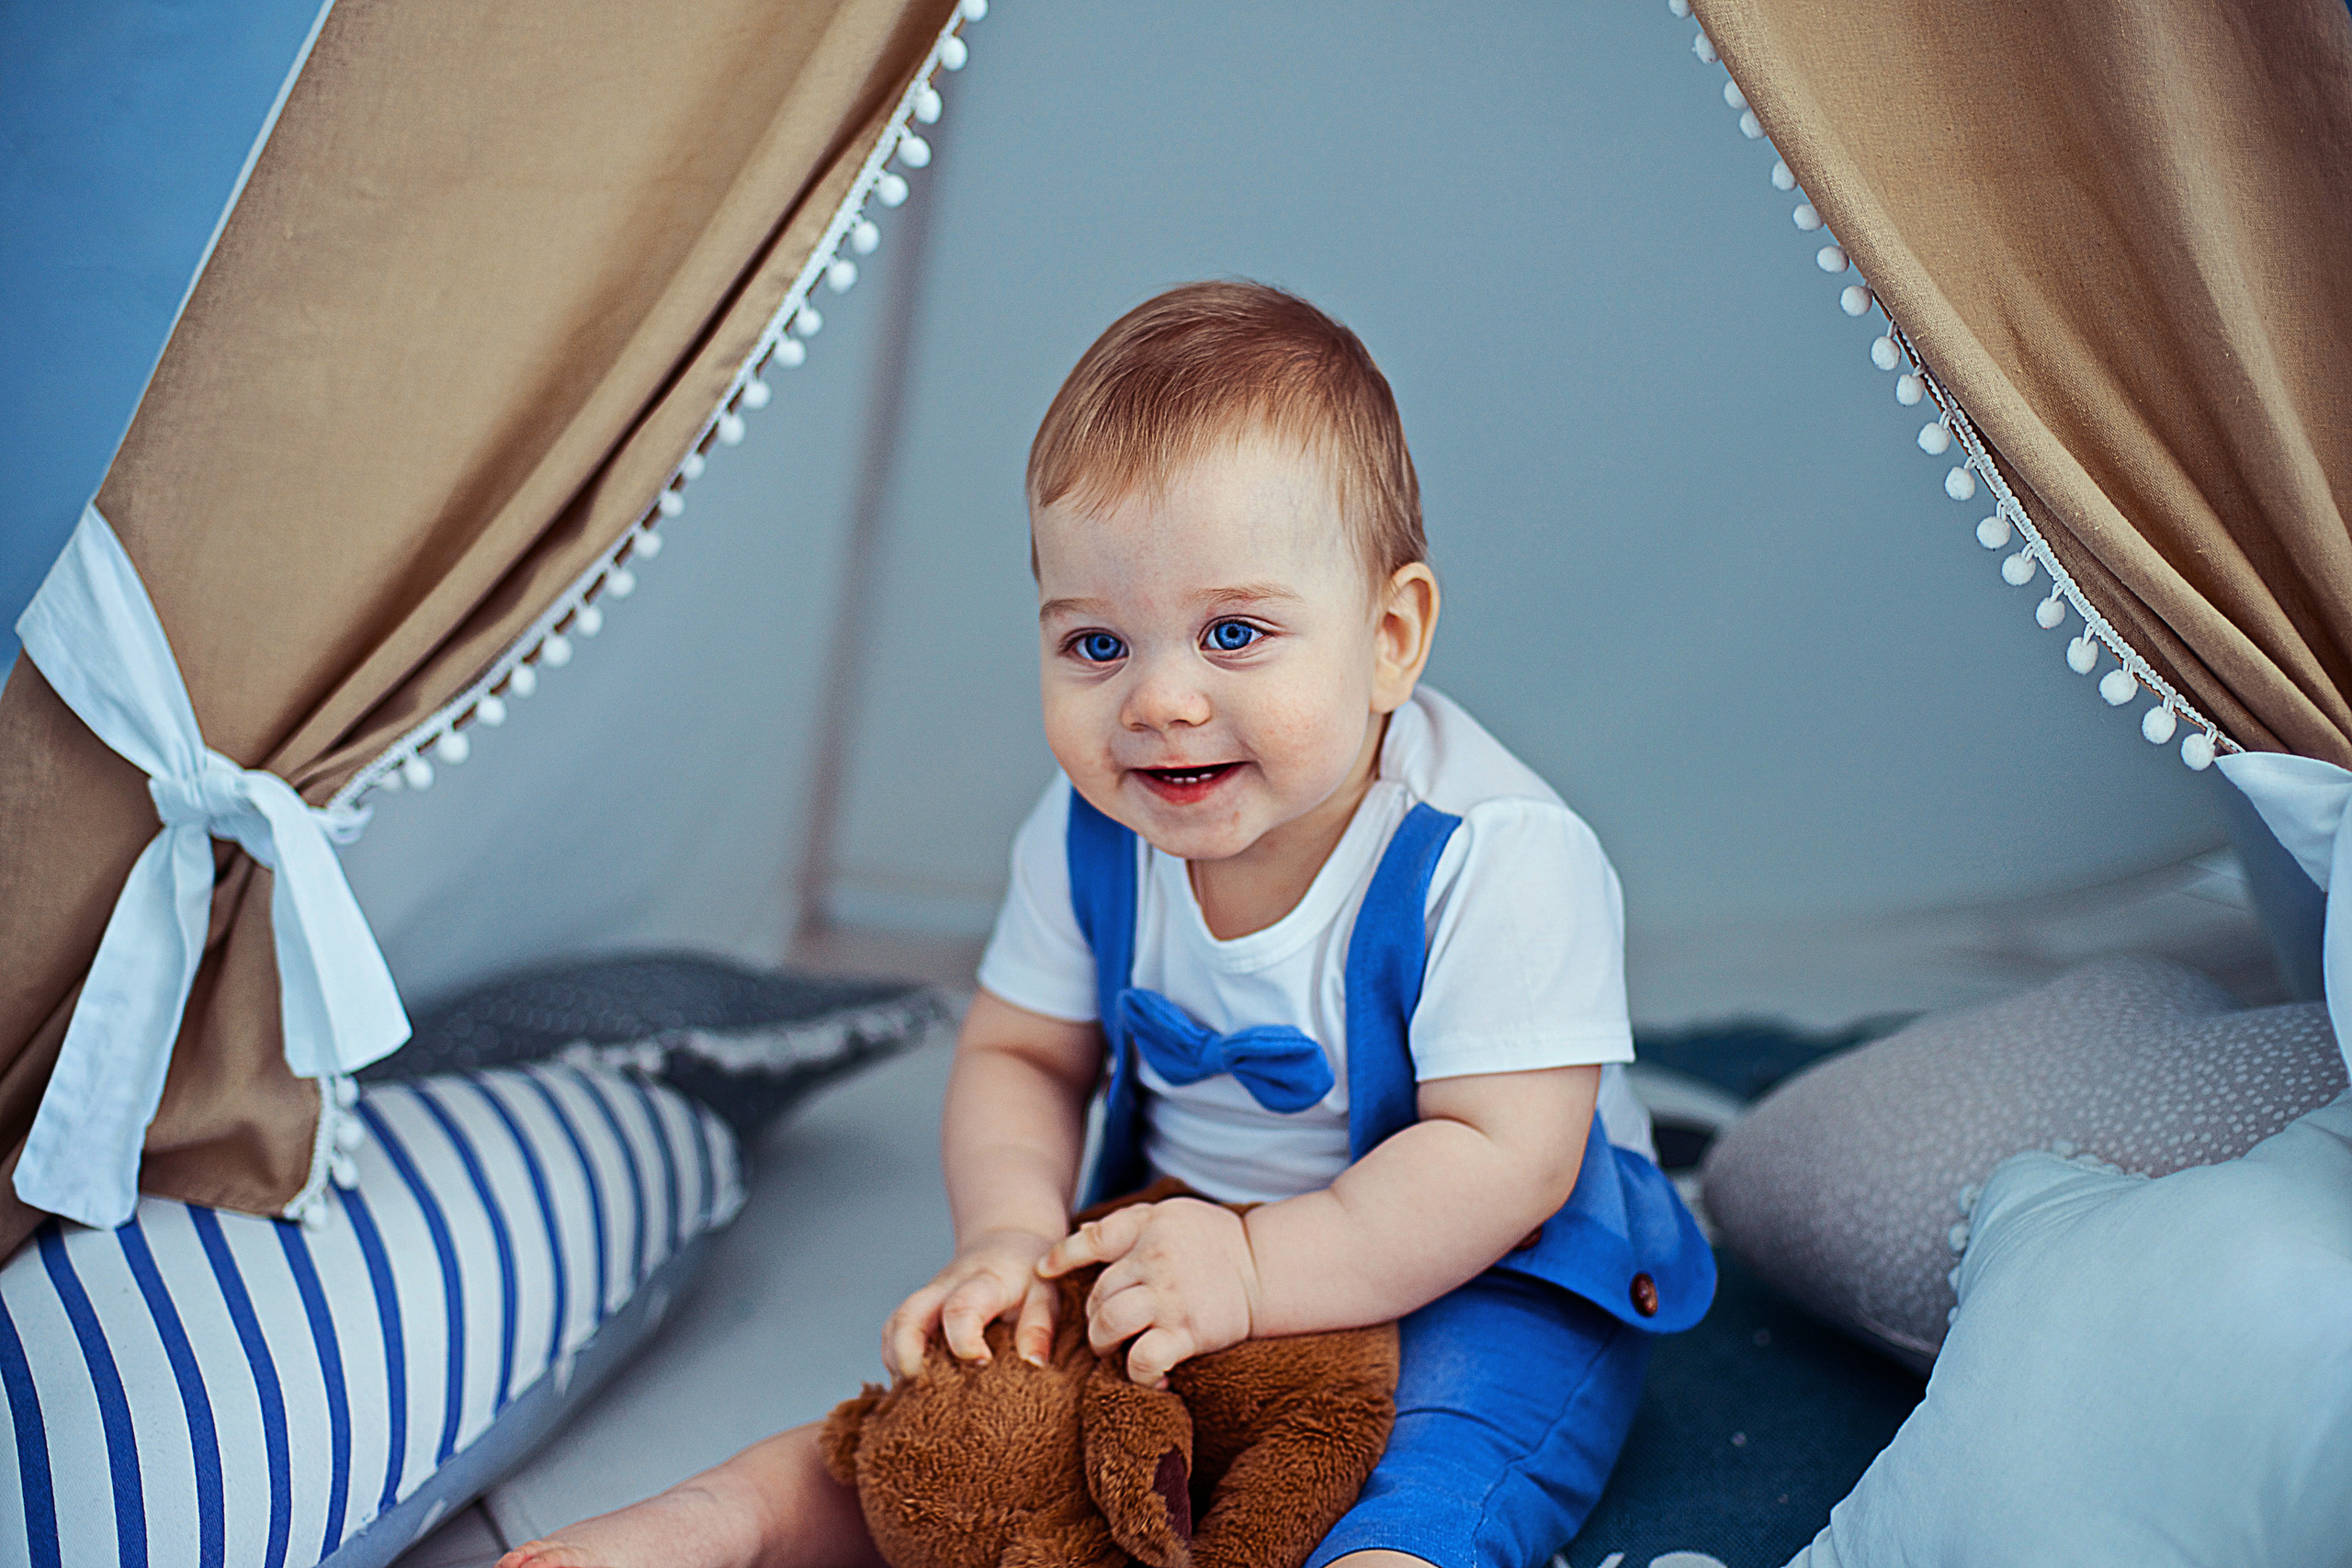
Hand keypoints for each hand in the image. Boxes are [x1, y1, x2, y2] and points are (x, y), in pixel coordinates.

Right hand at [884, 1227, 1061, 1378]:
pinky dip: (896, 1363)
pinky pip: (892, 1337)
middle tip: (927, 1390)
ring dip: (898, 1365)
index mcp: (981, 1282)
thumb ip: (1039, 1327)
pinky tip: (915, 1387)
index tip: (982, 1363)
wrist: (1005, 1244)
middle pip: (907, 1318)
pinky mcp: (916, 1312)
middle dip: (908, 1359)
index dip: (964, 1343)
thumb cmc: (1028, 1274)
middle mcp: (943, 1289)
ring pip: (893, 1330)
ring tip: (918, 1396)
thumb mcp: (1044, 1293)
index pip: (960, 1309)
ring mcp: (925, 1300)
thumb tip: (1033, 1364)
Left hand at [1039, 1198, 1260, 1387]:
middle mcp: (1154, 1262)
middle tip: (1106, 1327)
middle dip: (1094, 1316)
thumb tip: (1078, 1232)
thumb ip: (1125, 1224)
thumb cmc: (1214, 1239)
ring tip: (1116, 1349)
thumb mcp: (1170, 1215)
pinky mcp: (1188, 1332)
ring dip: (1104, 1344)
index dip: (1062, 1256)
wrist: (1266, 1267)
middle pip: (1097, 1294)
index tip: (1043, 1271)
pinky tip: (1151, 1373)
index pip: (1092, 1240)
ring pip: (1109, 1325)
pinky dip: (1139, 1373)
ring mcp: (1169, 1298)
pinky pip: (1144, 1359)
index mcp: (1148, 1229)